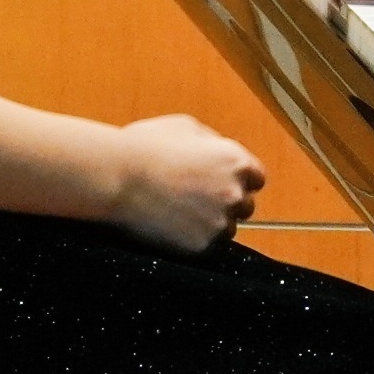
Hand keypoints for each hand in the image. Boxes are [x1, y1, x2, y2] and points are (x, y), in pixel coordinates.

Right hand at [105, 114, 264, 252]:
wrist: (117, 178)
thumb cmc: (147, 146)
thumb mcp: (186, 127)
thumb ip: (214, 143)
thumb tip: (221, 153)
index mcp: (236, 161)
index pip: (257, 177)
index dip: (239, 179)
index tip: (221, 181)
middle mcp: (234, 193)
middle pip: (245, 205)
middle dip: (227, 202)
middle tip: (197, 199)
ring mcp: (218, 222)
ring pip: (227, 229)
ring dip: (212, 223)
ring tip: (181, 213)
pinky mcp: (201, 246)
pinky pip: (206, 246)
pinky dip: (194, 238)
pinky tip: (172, 225)